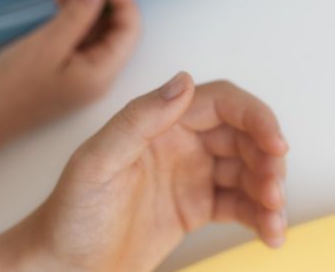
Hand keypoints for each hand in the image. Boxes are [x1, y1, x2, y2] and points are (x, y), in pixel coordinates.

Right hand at [0, 0, 140, 141]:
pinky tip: (60, 2)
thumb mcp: (48, 44)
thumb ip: (79, 15)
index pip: (130, 29)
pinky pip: (81, 38)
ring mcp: (84, 73)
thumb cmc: (11, 87)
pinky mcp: (67, 70)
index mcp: (102, 73)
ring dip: (87, 6)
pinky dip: (74, 18)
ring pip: (98, 31)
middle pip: (117, 28)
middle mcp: (100, 75)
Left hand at [21, 74, 287, 271]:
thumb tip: (184, 81)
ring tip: (274, 218)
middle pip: (243, 137)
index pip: (222, 104)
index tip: (275, 144)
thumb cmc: (68, 215)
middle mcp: (180, 142)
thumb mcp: (96, 163)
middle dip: (268, 160)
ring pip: (247, 171)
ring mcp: (191, 175)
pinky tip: (270, 232)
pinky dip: (260, 216)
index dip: (256, 118)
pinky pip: (240, 204)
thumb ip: (138, 120)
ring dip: (269, 190)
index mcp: (159, 122)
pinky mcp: (196, 208)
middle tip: (274, 190)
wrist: (59, 269)